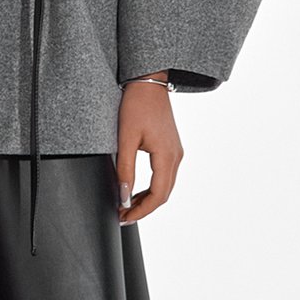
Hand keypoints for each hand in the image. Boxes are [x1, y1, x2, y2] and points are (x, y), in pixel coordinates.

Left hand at [116, 78, 183, 222]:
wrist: (149, 83)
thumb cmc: (136, 106)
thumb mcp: (125, 138)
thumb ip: (125, 169)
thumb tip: (123, 196)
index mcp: (167, 156)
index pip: (158, 195)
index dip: (141, 210)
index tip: (124, 217)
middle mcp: (176, 156)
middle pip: (164, 194)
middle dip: (144, 209)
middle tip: (122, 216)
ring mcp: (176, 152)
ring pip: (165, 187)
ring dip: (147, 200)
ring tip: (127, 207)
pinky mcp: (171, 148)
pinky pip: (165, 175)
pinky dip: (152, 188)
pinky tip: (136, 191)